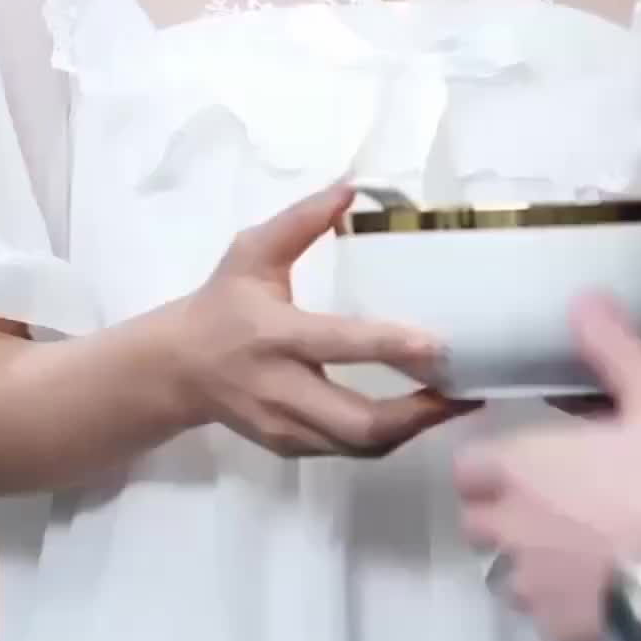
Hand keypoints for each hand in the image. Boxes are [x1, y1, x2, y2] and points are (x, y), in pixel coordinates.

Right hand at [178, 183, 466, 457]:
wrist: (175, 370)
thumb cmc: (220, 304)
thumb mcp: (251, 253)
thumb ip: (300, 220)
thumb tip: (351, 190)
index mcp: (274, 335)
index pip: (338, 345)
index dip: (390, 347)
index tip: (438, 346)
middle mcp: (282, 390)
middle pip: (360, 422)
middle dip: (419, 413)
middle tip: (466, 389)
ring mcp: (286, 428)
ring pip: (361, 446)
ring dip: (414, 428)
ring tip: (456, 401)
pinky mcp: (290, 449)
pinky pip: (350, 451)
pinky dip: (389, 437)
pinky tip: (419, 413)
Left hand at [456, 297, 640, 640]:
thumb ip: (612, 345)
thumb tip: (582, 297)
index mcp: (519, 468)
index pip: (468, 466)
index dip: (491, 462)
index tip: (527, 457)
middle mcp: (510, 531)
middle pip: (478, 522)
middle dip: (502, 511)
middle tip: (555, 499)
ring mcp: (534, 592)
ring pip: (508, 575)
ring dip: (532, 560)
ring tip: (583, 548)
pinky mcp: (562, 638)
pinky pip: (548, 619)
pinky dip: (567, 606)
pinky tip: (609, 590)